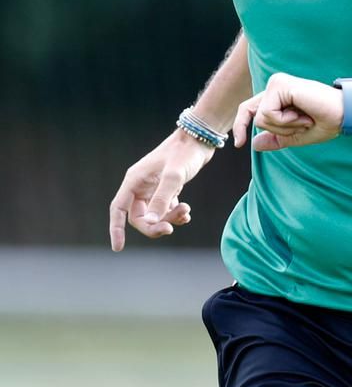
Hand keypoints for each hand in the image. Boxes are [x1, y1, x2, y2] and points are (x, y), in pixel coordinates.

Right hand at [109, 131, 213, 249]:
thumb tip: (151, 222)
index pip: (118, 210)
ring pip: (154, 214)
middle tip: (171, 228)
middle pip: (139, 216)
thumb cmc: (184, 153)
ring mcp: (154, 187)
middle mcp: (141, 185)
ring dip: (169, 218)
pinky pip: (165, 208)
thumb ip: (162, 199)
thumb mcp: (174, 177)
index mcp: (134, 181)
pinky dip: (175, 214)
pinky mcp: (167, 187)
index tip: (118, 248)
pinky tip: (186, 213)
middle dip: (154, 225)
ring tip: (186, 211)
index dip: (116, 229)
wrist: (200, 138)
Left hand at [234, 73, 339, 151]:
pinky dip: (285, 121)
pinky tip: (302, 113)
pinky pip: (268, 113)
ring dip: (284, 126)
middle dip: (277, 129)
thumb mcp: (297, 136)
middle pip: (254, 117)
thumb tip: (254, 143)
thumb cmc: (327, 122)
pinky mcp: (279, 85)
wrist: (344, 115)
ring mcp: (276, 83)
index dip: (240, 126)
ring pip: (261, 118)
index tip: (239, 145)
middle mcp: (276, 85)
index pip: (249, 109)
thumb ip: (276, 139)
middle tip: (303, 123)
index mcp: (279, 95)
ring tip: (305, 117)